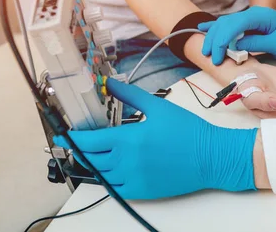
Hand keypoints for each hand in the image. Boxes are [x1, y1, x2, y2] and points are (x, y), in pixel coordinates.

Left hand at [54, 78, 256, 199]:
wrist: (210, 157)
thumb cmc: (188, 131)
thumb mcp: (158, 107)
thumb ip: (130, 95)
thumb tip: (110, 83)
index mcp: (128, 139)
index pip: (89, 141)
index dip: (73, 138)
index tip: (65, 135)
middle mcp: (126, 161)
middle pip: (90, 158)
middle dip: (80, 150)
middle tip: (78, 143)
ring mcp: (133, 178)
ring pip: (100, 175)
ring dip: (92, 165)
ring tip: (92, 155)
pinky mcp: (142, 191)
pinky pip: (114, 189)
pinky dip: (107, 180)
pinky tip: (108, 171)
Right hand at [199, 6, 275, 64]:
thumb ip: (258, 43)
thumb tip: (237, 46)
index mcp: (259, 16)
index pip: (234, 25)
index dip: (222, 40)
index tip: (217, 56)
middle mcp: (251, 14)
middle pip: (225, 24)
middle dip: (214, 40)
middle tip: (208, 57)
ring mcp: (248, 19)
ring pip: (224, 24)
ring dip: (212, 37)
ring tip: (205, 51)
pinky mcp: (248, 25)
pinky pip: (228, 26)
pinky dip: (215, 28)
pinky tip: (202, 28)